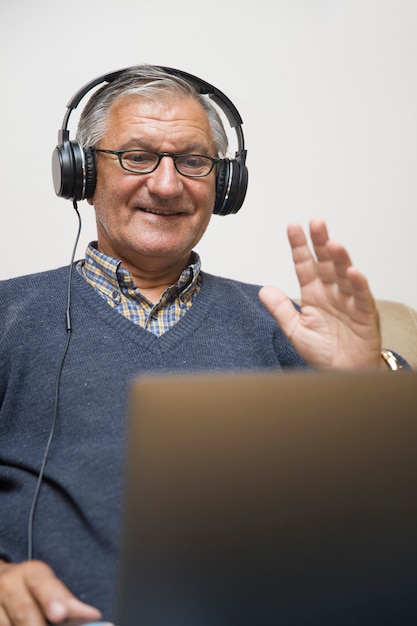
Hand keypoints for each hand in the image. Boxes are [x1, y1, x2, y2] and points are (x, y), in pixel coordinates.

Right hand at [0, 560, 100, 625]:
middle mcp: (9, 584)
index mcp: (31, 572)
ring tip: (44, 625)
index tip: (60, 614)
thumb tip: (92, 616)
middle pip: (26, 612)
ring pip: (11, 625)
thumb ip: (66, 599)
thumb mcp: (49, 584)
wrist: (1, 581)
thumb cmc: (32, 586)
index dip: (51, 599)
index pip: (42, 584)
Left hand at [259, 219, 382, 368]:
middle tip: (316, 223)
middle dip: (320, 242)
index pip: (305, 264)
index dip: (299, 246)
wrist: (343, 373)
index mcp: (314, 293)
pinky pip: (361, 296)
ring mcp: (349, 300)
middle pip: (326, 262)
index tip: (292, 227)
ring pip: (344, 274)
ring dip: (339, 259)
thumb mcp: (295, 330)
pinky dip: (358, 283)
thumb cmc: (323, 351)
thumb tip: (263, 290)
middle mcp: (331, 292)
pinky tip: (351, 272)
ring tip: (332, 244)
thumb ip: (280, 309)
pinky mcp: (364, 313)